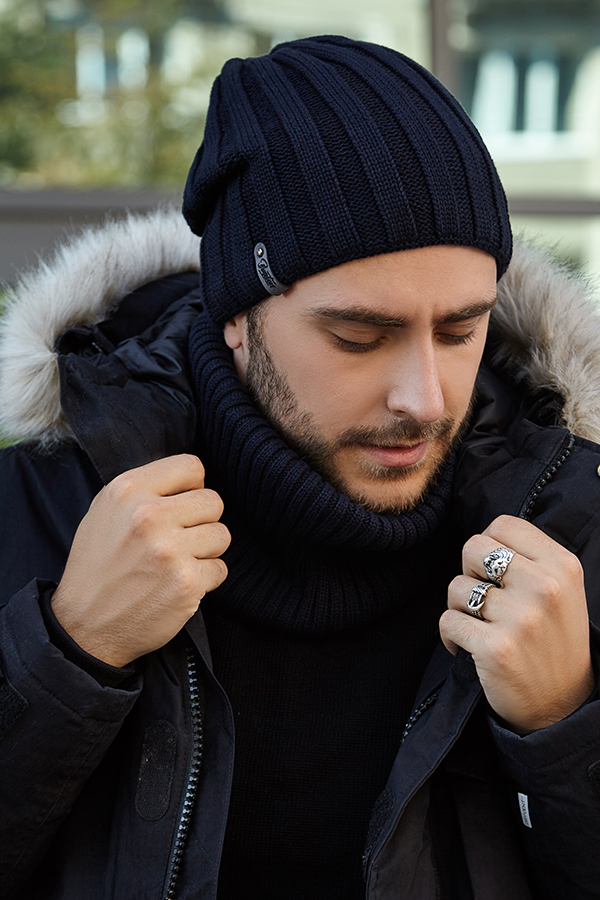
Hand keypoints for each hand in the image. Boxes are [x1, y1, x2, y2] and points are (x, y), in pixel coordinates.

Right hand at [52, 455, 229, 667]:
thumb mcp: (106, 512)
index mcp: (127, 490)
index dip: (193, 487)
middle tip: (180, 540)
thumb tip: (192, 481)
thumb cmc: (98, 567)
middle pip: (213, 501)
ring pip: (222, 535)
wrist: (84, 626)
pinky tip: (177, 586)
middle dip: (202, 521)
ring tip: (177, 563)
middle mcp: (148, 515)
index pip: (191, 466)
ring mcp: (169, 549)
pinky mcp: (186, 582)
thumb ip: (146, 490)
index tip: (182, 506)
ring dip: (206, 551)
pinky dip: (205, 580)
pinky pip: (220, 569)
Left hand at [440, 515, 593, 731]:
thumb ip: (529, 558)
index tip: (494, 572)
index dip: (488, 546)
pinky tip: (467, 647)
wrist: (562, 706)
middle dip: (469, 572)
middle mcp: (544, 586)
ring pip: (456, 587)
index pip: (502, 524)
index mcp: (562, 565)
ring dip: (459, 607)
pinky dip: (450, 635)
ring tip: (479, 625)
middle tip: (483, 599)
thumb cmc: (553, 640)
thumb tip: (483, 538)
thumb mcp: (561, 590)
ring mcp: (521, 618)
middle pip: (472, 547)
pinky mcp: (496, 647)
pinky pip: (447, 621)